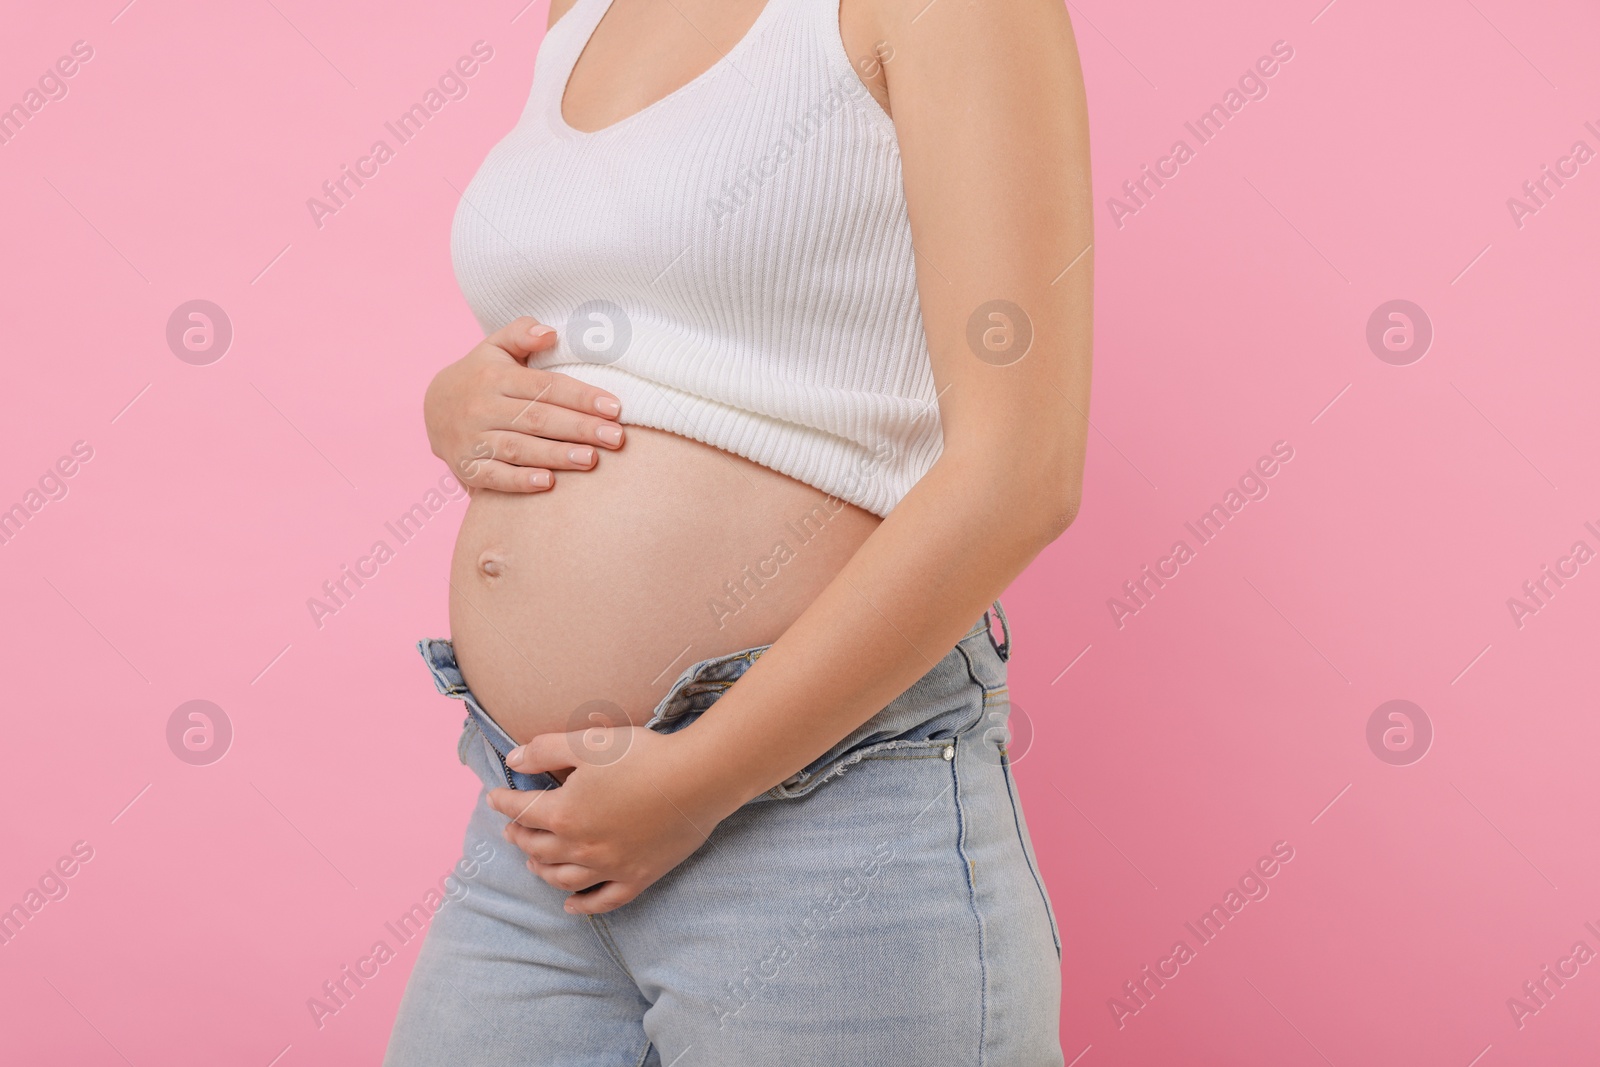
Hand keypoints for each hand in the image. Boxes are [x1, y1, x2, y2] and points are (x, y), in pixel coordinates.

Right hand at [425, 316, 625, 492]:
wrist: (432, 408)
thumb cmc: (481, 376)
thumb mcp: (496, 347)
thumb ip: (522, 333)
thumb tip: (550, 333)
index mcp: (495, 378)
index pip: (545, 386)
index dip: (581, 397)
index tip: (614, 407)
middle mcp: (482, 408)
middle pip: (537, 418)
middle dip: (579, 428)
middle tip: (615, 437)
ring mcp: (472, 439)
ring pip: (519, 448)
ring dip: (556, 455)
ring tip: (591, 460)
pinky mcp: (466, 467)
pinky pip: (494, 476)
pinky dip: (520, 481)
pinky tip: (548, 483)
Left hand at [485, 727, 741, 913]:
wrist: (698, 778)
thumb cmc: (643, 755)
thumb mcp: (589, 743)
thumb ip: (545, 750)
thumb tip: (512, 761)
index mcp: (564, 813)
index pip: (521, 810)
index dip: (503, 802)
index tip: (494, 797)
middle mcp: (581, 847)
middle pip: (537, 847)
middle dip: (519, 837)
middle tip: (513, 829)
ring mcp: (609, 867)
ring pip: (563, 878)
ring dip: (542, 870)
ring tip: (534, 861)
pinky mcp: (637, 877)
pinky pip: (603, 900)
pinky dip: (582, 906)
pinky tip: (570, 906)